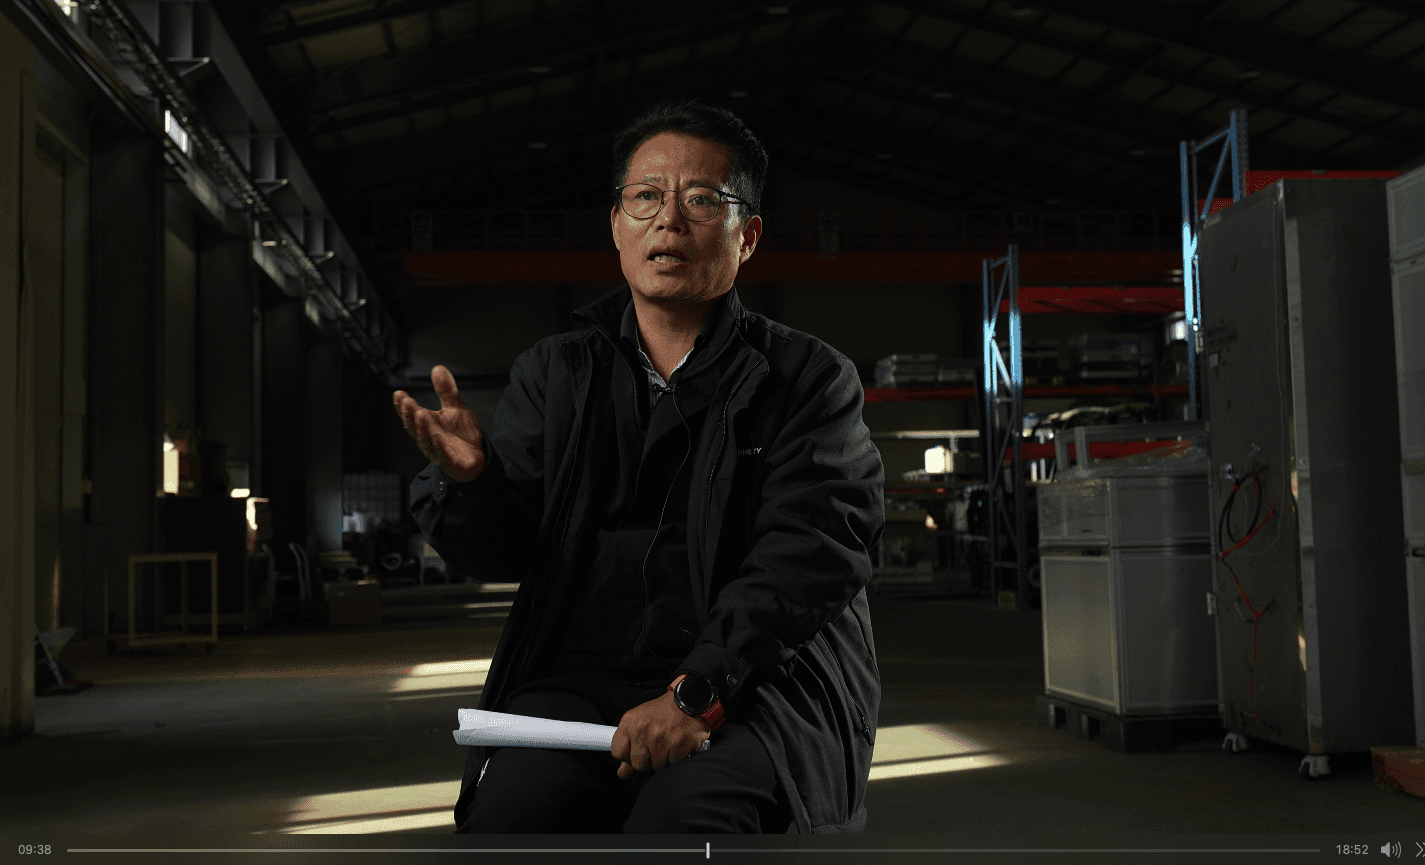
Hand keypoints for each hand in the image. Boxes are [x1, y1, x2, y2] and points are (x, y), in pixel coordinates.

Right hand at [392, 365, 486, 482]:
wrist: (477, 458)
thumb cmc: (462, 435)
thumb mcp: (455, 408)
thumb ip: (446, 391)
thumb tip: (437, 368)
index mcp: (427, 426)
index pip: (411, 415)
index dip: (403, 406)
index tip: (399, 394)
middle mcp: (428, 439)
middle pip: (414, 428)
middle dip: (409, 415)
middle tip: (407, 402)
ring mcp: (437, 452)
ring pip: (426, 441)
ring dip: (422, 428)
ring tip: (420, 413)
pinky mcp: (450, 462)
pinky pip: (442, 455)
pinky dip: (438, 446)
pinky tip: (436, 435)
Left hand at [610, 675, 709, 780]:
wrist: (689, 700)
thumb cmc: (663, 712)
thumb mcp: (640, 722)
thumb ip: (629, 747)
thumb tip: (622, 773)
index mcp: (630, 723)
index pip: (618, 753)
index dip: (628, 756)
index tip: (637, 751)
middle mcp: (643, 730)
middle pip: (638, 764)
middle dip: (648, 760)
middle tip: (657, 746)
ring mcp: (661, 738)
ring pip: (656, 766)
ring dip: (663, 759)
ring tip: (668, 743)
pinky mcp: (678, 745)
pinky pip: (673, 764)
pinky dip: (676, 758)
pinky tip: (678, 745)